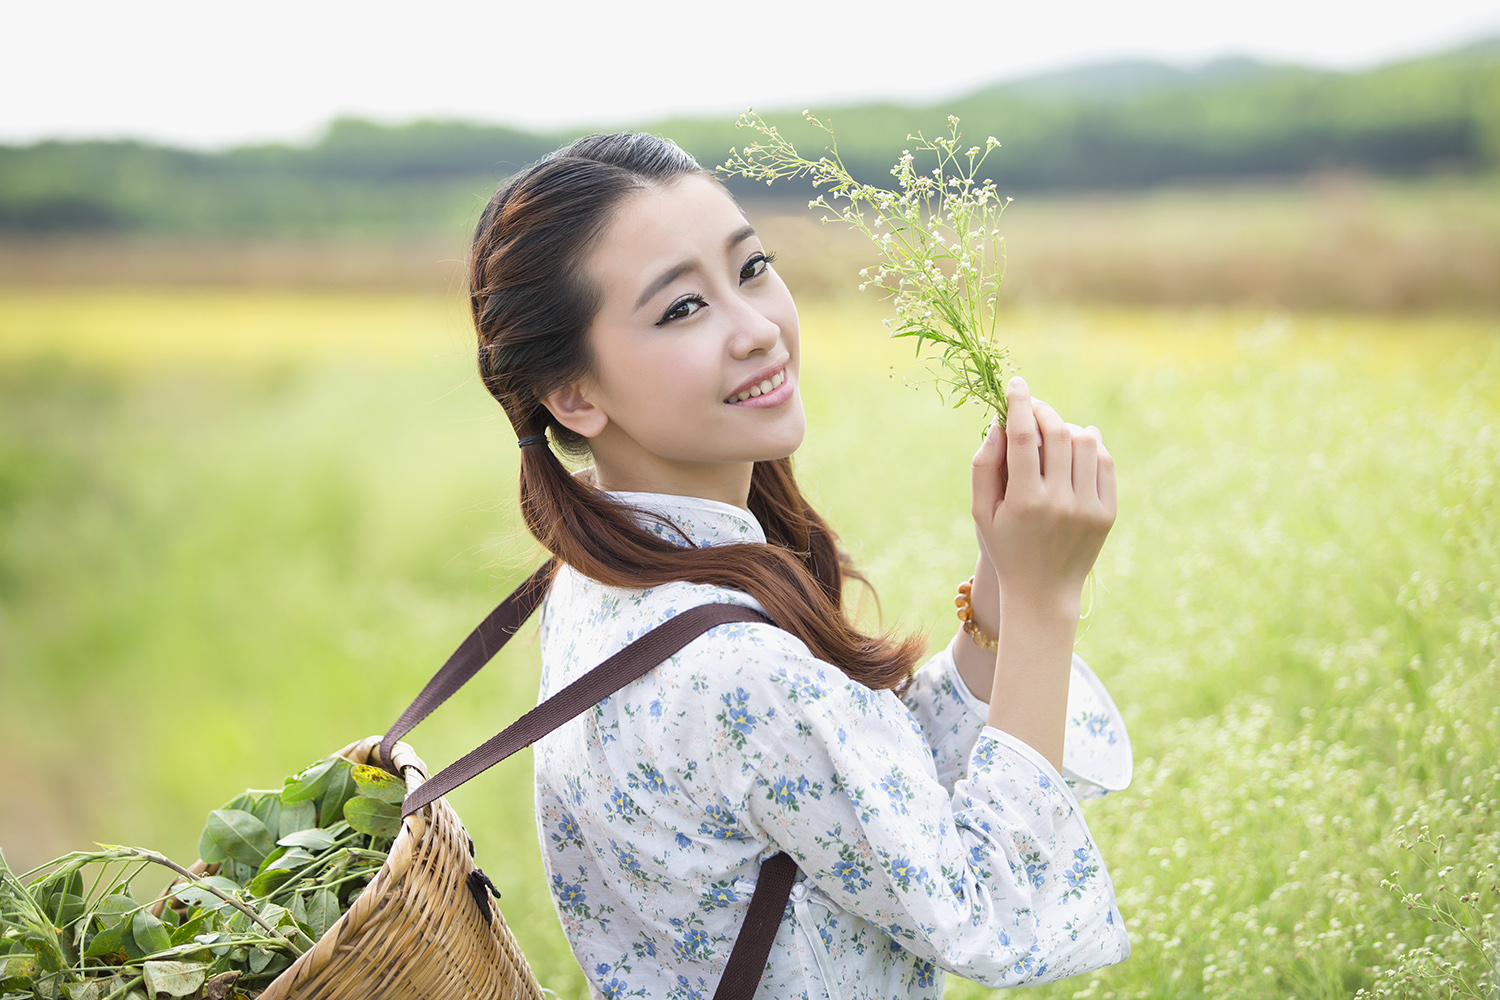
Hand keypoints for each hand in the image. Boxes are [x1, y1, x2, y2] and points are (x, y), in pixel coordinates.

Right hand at [971, 377, 1115, 615]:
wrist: (1043, 592)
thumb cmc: (1005, 547)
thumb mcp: (981, 512)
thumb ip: (984, 466)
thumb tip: (999, 423)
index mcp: (1023, 500)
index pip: (1021, 437)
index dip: (1018, 404)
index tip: (1016, 384)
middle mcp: (1059, 502)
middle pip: (1056, 433)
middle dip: (1043, 411)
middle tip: (1032, 407)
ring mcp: (1088, 508)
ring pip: (1085, 442)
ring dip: (1067, 427)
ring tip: (1054, 432)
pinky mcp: (1107, 513)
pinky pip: (1105, 462)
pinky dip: (1092, 446)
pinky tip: (1078, 447)